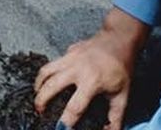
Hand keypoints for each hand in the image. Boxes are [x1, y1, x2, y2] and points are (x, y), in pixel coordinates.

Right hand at [33, 8, 149, 129]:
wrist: (119, 39)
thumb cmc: (121, 66)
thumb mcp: (122, 94)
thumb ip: (115, 116)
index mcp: (92, 81)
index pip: (74, 107)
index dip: (66, 122)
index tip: (60, 128)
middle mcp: (77, 69)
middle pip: (51, 87)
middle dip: (41, 101)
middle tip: (40, 112)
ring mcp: (70, 58)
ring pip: (46, 71)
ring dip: (38, 85)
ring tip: (37, 96)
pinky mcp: (68, 51)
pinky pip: (51, 63)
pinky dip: (45, 74)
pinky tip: (45, 82)